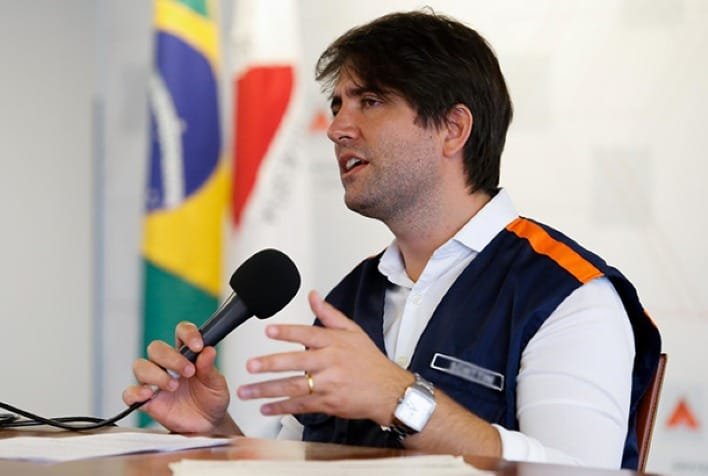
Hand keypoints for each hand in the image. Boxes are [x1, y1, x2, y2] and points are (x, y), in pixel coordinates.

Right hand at [122, 322, 233, 433]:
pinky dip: (136, 392)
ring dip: (156, 374)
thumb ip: (210, 368)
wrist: (208, 425)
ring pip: (140, 366)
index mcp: (187, 355)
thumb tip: (208, 350)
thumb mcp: (216, 384)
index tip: (197, 345)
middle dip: (171, 358)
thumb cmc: (211, 400)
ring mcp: (155, 382)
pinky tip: (148, 394)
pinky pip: (130, 393)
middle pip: (156, 348)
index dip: (187, 334)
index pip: (181, 333)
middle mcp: (167, 365)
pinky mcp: (146, 401)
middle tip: (188, 372)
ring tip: (173, 386)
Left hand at [236, 291, 412, 425]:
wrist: (389, 391)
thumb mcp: (353, 331)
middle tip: (251, 365)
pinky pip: (301, 406)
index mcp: (334, 343)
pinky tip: (266, 408)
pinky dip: (281, 408)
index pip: (307, 334)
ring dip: (267, 390)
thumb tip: (313, 296)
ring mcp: (328, 385)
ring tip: (247, 390)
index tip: (268, 330)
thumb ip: (329, 314)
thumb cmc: (370, 362)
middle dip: (271, 364)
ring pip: (294, 387)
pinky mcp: (328, 403)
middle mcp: (330, 363)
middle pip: (296, 362)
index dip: (287, 332)